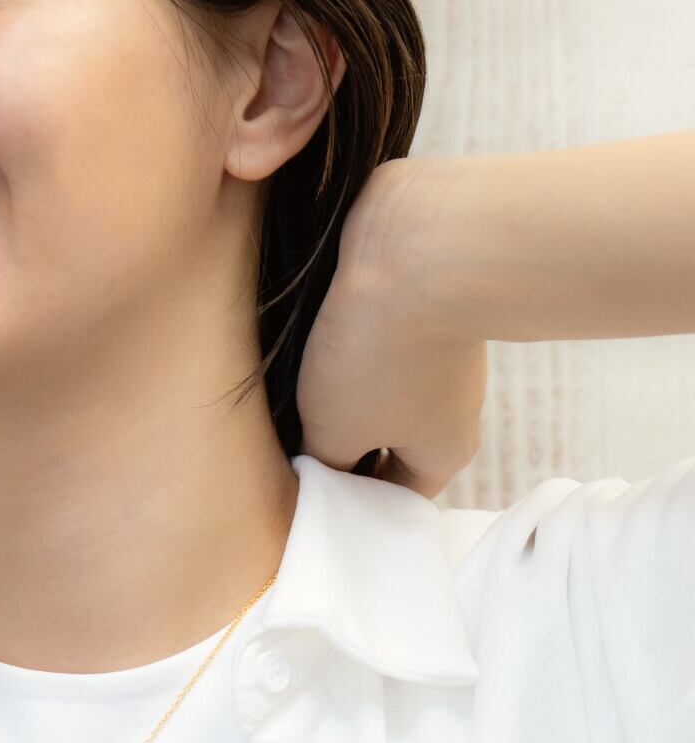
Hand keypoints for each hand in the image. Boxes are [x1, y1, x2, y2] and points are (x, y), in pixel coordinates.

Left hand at [295, 157, 487, 498]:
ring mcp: (440, 347)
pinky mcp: (420, 302)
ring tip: (290, 387)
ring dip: (340, 389)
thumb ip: (326, 460)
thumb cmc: (379, 353)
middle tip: (289, 440)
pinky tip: (311, 337)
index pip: (397, 495)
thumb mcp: (335, 430)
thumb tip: (319, 464)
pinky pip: (379, 339)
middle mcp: (453, 403)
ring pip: (380, 387)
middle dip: (341, 441)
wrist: (420, 240)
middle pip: (388, 440)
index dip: (353, 502)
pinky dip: (349, 344)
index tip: (309, 493)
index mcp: (444, 450)